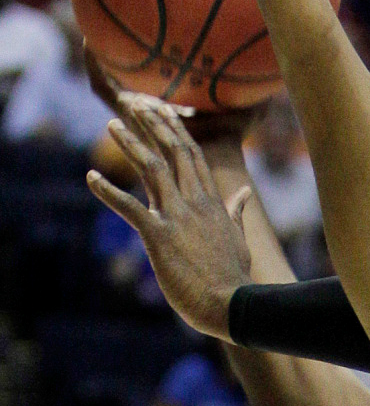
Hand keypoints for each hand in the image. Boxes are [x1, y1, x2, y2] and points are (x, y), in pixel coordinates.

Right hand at [86, 44, 263, 149]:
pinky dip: (96, 67)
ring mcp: (135, 115)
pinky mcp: (124, 113)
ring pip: (109, 87)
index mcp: (172, 118)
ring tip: (91, 35)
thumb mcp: (247, 111)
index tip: (144, 51)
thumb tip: (279, 76)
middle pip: (128, 87)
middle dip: (118, 64)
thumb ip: (257, 96)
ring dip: (100, 62)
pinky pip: (104, 90)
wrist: (212, 163)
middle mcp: (150, 116)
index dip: (148, 75)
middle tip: (106, 37)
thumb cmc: (231, 140)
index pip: (155, 95)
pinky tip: (91, 46)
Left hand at [86, 93, 252, 338]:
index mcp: (212, 203)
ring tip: (111, 124)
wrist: (232, 303)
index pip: (193, 156)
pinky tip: (90, 177)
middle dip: (154, 124)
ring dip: (130, 144)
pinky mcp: (160, 235)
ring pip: (152, 168)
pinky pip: (130, 207)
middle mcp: (195, 203)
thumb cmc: (234, 277)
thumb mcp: (238, 239)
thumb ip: (235, 213)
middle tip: (135, 102)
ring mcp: (177, 217)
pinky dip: (107, 191)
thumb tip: (244, 193)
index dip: (176, 130)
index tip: (163, 109)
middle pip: (173, 151)